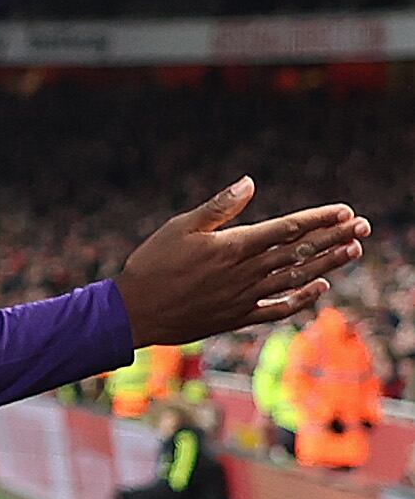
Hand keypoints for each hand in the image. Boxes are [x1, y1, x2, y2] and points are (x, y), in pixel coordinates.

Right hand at [114, 179, 366, 345]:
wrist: (135, 312)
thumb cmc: (152, 264)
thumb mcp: (179, 227)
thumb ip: (219, 207)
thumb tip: (249, 182)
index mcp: (233, 247)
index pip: (287, 229)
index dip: (318, 219)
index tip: (344, 211)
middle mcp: (245, 272)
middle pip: (299, 253)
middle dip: (334, 238)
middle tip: (363, 227)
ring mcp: (245, 297)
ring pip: (297, 279)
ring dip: (328, 264)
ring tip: (353, 250)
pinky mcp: (238, 316)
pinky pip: (279, 308)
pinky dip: (303, 299)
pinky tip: (321, 287)